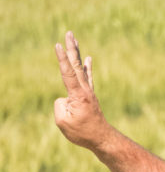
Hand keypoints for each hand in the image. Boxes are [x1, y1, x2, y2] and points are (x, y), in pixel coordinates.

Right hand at [54, 31, 110, 149]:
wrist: (101, 138)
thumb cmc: (82, 132)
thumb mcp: (63, 121)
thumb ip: (60, 105)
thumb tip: (65, 98)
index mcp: (78, 95)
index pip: (68, 73)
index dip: (62, 59)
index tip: (57, 45)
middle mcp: (85, 90)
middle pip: (76, 65)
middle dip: (71, 49)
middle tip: (69, 33)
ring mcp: (88, 92)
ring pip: (81, 69)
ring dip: (77, 53)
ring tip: (75, 40)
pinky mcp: (89, 95)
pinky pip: (87, 77)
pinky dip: (86, 67)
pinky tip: (88, 58)